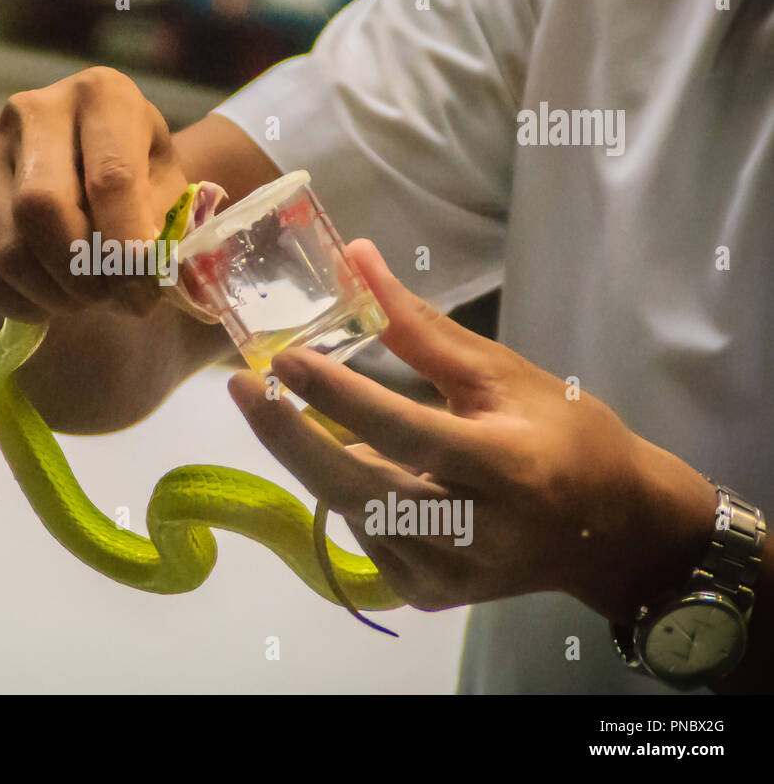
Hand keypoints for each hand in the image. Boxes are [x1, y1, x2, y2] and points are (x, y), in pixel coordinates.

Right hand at [0, 66, 188, 321]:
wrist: (88, 174)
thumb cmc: (138, 183)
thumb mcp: (168, 193)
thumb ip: (161, 230)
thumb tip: (139, 275)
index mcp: (100, 94)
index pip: (110, 179)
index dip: (128, 249)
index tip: (142, 296)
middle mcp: (31, 110)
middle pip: (43, 209)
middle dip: (82, 274)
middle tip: (108, 300)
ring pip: (8, 249)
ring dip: (54, 296)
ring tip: (84, 299)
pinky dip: (17, 304)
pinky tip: (46, 300)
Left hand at [229, 240, 715, 620]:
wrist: (613, 532)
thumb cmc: (566, 435)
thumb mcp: (501, 373)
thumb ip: (420, 329)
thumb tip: (357, 258)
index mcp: (506, 468)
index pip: (405, 431)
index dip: (338, 397)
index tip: (281, 359)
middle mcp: (476, 532)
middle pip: (360, 489)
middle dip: (290, 438)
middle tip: (239, 389)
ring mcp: (450, 574)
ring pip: (353, 512)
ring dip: (320, 460)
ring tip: (304, 414)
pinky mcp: (431, 594)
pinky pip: (366, 537)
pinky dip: (351, 494)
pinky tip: (367, 466)